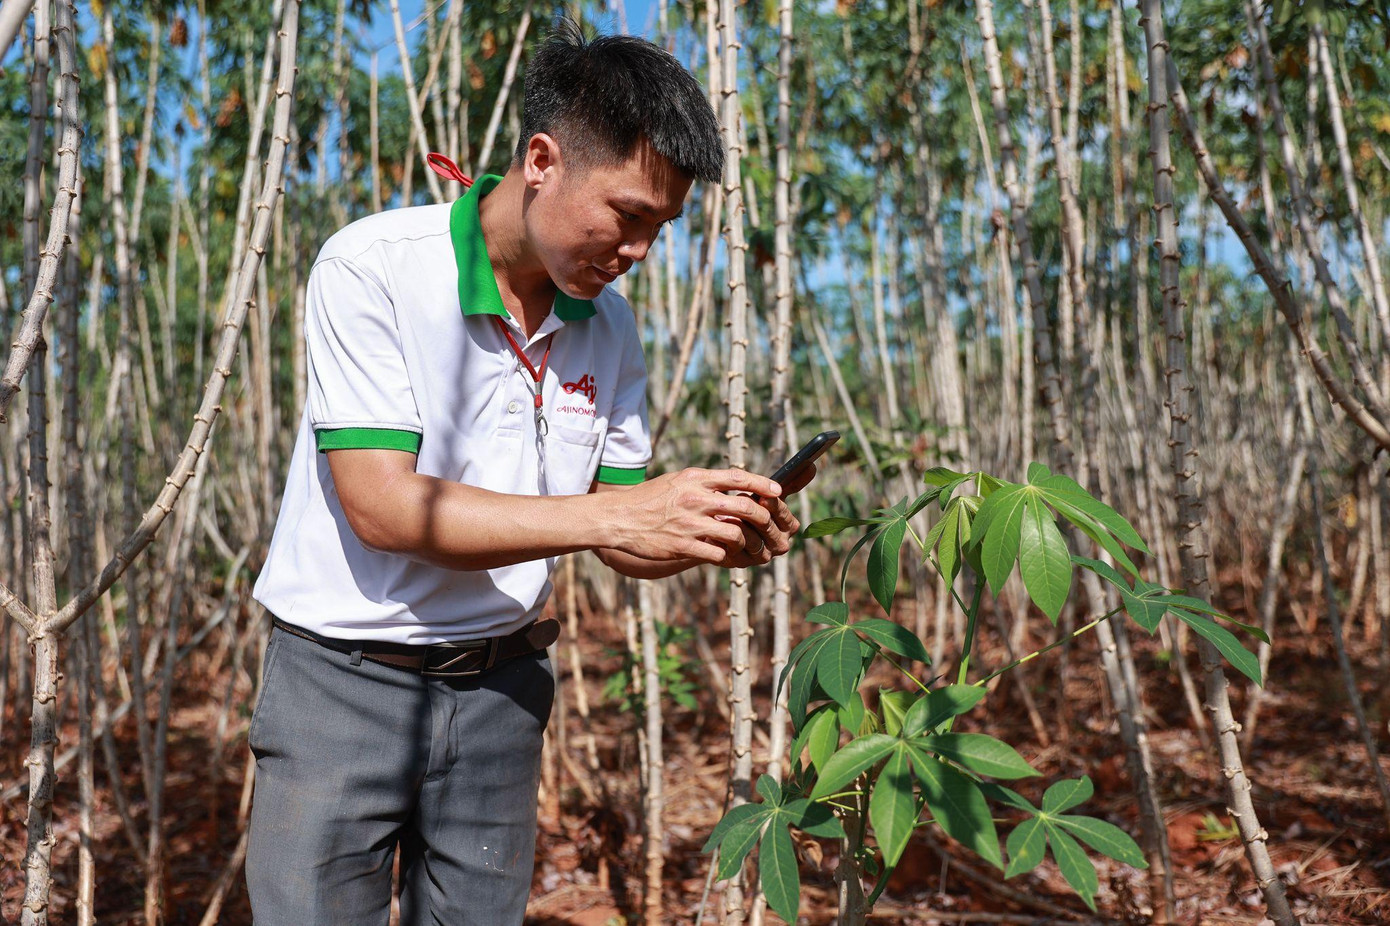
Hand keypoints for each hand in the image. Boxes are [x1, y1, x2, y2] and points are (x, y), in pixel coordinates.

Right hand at [608, 467, 784, 564]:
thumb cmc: (649, 499)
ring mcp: (690, 523)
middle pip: (746, 507)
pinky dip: (730, 558)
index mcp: (695, 478)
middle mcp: (695, 498)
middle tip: (773, 529)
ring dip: (750, 544)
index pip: (738, 477)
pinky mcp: (683, 546)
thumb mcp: (676, 481)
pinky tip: (730, 558)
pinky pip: (719, 554)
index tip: (778, 491)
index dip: (762, 484)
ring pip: (737, 534)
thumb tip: (736, 484)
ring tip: (753, 549)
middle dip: (767, 520)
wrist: (618, 518)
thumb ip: (704, 483)